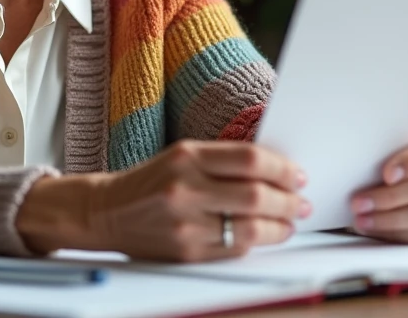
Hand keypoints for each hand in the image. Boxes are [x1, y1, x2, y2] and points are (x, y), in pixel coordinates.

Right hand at [17, 140, 308, 261]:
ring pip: (249, 228)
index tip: (297, 174)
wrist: (106, 211)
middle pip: (255, 194)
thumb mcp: (183, 156)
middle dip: (288, 199)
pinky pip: (233, 249)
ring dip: (279, 226)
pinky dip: (255, 242)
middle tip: (301, 201)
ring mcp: (185, 223)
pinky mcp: (185, 251)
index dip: (282, 168)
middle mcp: (185, 188)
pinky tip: (263, 235)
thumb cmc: (151, 181)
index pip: (250, 159)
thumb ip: (224, 160)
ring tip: (290, 221)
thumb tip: (276, 171)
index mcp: (186, 156)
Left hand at [349, 132, 407, 243]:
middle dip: (389, 196)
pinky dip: (395, 233)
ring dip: (387, 218)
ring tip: (361, 218)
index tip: (386, 174)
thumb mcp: (396, 148)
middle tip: (360, 201)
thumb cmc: (398, 159)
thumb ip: (388, 152)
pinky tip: (374, 228)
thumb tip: (362, 166)